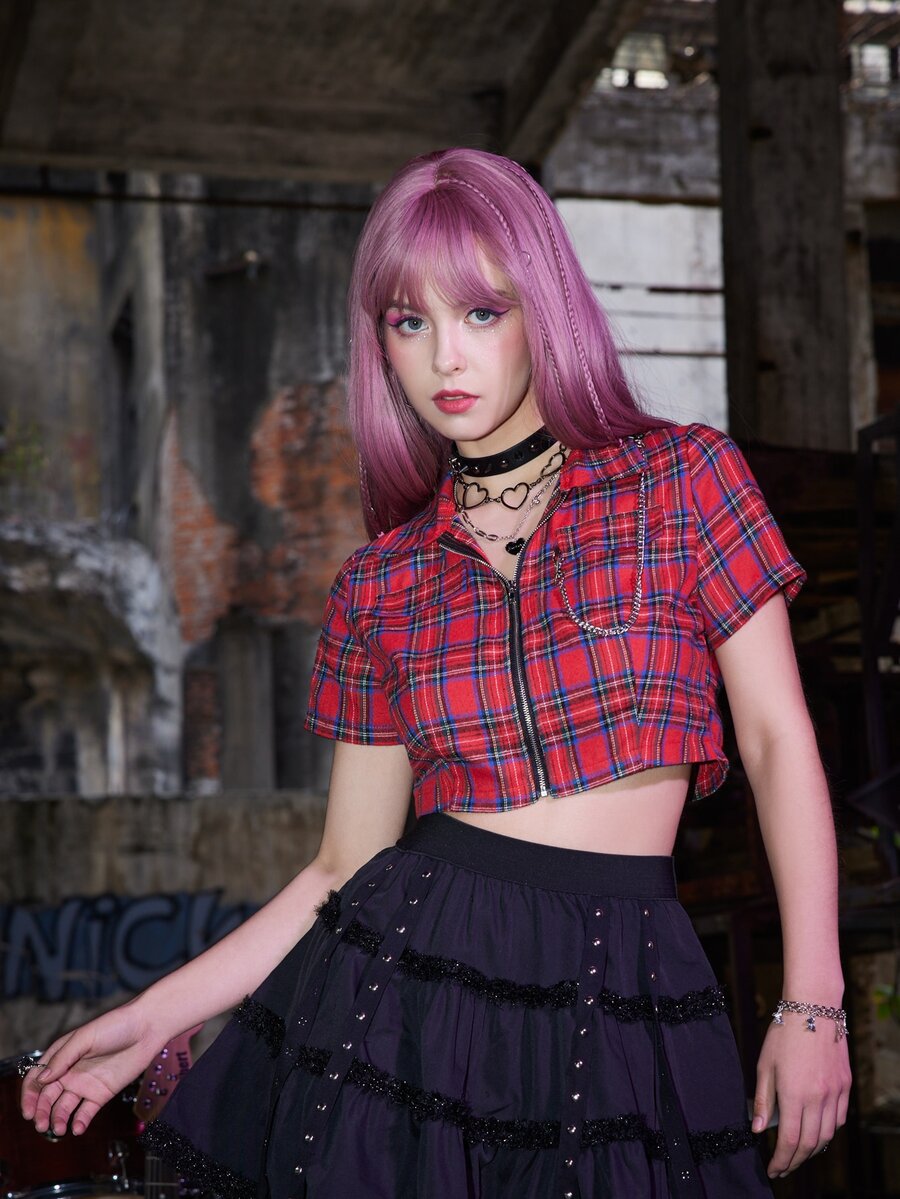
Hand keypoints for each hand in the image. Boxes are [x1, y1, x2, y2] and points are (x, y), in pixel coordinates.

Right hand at [20, 999, 159, 1136]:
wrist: (147, 1029)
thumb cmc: (115, 1025)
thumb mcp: (86, 1037)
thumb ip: (63, 1058)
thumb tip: (43, 1078)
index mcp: (62, 1055)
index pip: (37, 1078)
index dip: (29, 1095)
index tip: (29, 1110)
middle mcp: (70, 1072)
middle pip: (47, 1097)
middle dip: (41, 1112)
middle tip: (40, 1125)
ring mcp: (86, 1084)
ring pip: (64, 1107)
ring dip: (58, 1120)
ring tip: (59, 1129)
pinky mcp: (102, 1093)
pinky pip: (86, 1112)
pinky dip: (80, 1122)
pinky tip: (77, 1128)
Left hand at [752, 1016, 851, 1177]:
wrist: (813, 1007)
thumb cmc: (783, 1033)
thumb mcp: (764, 1064)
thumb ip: (763, 1099)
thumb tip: (759, 1130)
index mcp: (794, 1093)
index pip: (790, 1141)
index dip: (781, 1161)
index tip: (773, 1170)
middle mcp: (818, 1097)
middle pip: (810, 1144)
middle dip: (795, 1161)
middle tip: (783, 1167)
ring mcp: (835, 1092)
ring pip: (827, 1135)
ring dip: (813, 1150)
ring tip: (798, 1154)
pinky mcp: (845, 1085)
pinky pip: (839, 1119)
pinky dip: (828, 1132)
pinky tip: (817, 1132)